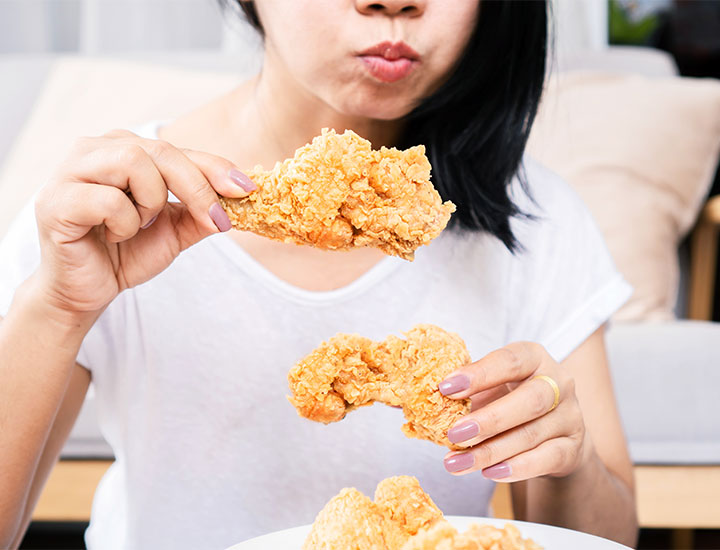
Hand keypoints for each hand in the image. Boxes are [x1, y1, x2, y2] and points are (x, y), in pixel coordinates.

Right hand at [33, 129, 255, 317]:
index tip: (248, 188)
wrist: (88, 290)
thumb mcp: (176, 229)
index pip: (180, 150)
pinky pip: (109, 200)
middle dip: (197, 187)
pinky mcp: (56, 200)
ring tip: (139, 225)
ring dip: (151, 203)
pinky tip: (112, 236)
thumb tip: (242, 195)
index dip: (216, 168)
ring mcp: (70, 170)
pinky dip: (124, 223)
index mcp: (124, 148)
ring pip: (134, 162)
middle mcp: (95, 149)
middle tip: (215, 220)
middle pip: (162, 151)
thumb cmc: (127, 252)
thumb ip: (203, 209)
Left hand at [438, 342, 587, 480]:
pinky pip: (545, 459)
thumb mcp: (491, 388)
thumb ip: (465, 391)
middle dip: (489, 419)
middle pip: (529, 400)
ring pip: (531, 435)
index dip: (478, 374)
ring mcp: (570, 416)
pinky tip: (488, 473)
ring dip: (490, 451)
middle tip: (453, 433)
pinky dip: (515, 468)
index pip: (510, 361)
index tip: (445, 387)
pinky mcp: (573, 448)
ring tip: (455, 462)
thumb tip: (424, 400)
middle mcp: (559, 383)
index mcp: (534, 357)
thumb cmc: (510, 401)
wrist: (553, 434)